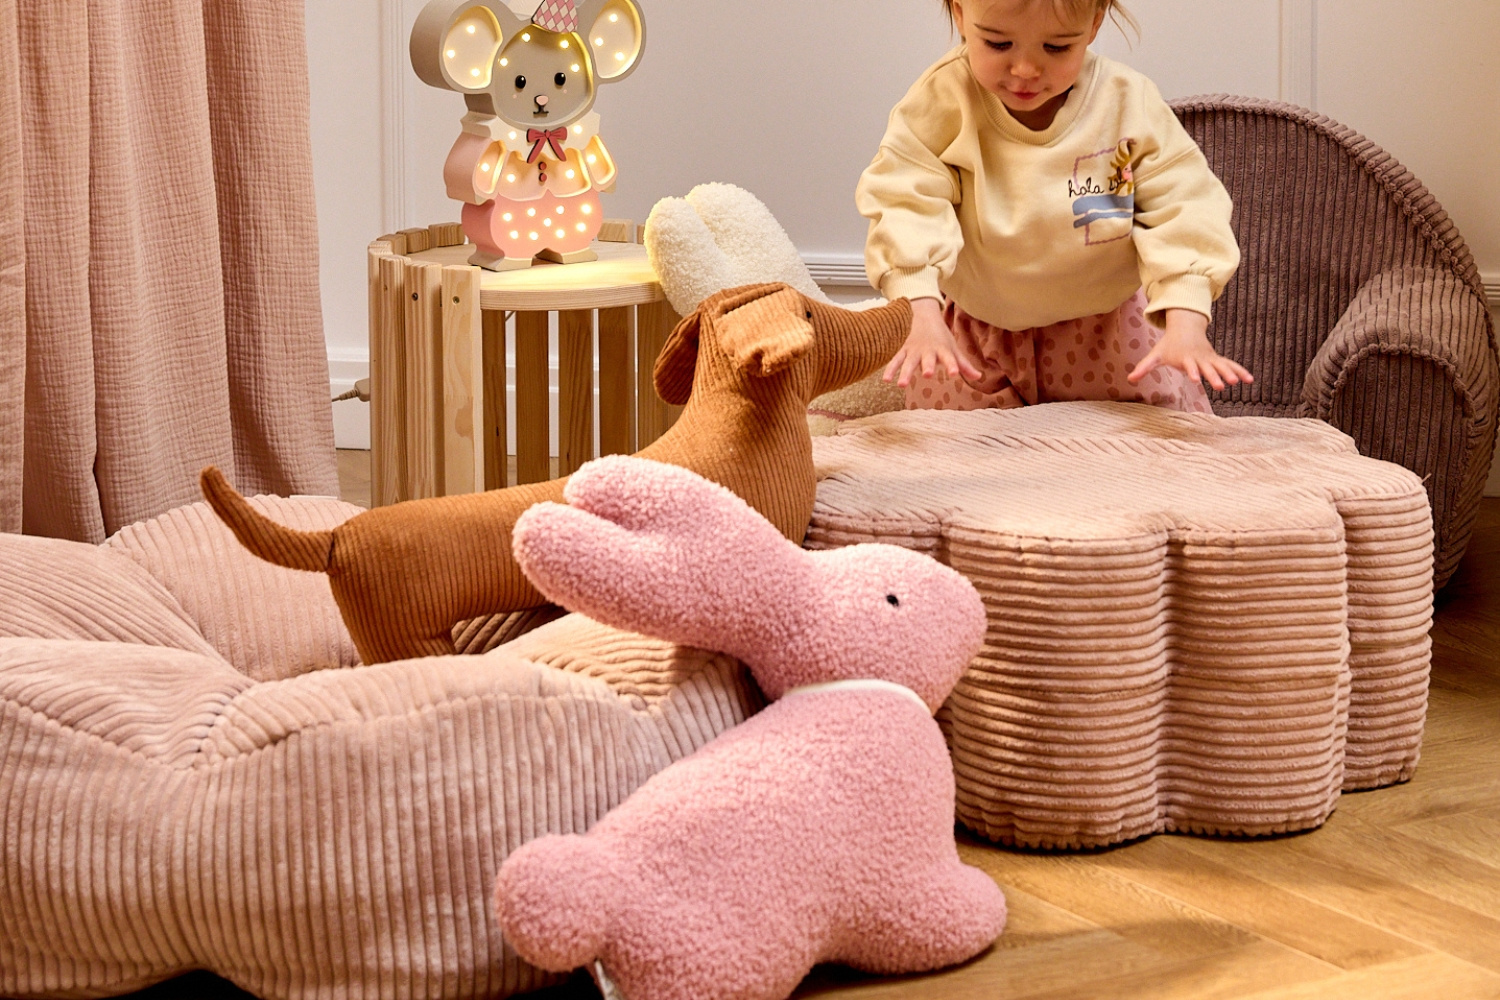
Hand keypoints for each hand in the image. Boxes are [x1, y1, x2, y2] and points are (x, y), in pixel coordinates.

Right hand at [882, 298, 983, 387]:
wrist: (922, 314)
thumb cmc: (940, 336)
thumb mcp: (953, 348)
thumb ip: (963, 364)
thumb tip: (979, 377)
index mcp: (942, 349)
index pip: (949, 358)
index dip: (952, 365)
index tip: (954, 373)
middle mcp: (927, 350)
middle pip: (927, 359)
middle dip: (927, 366)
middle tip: (928, 374)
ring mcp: (913, 350)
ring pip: (908, 362)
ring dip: (905, 372)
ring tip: (901, 385)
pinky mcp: (902, 350)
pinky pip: (895, 360)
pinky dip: (890, 369)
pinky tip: (886, 380)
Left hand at [1127, 309, 1253, 390]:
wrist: (1185, 329)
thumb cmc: (1169, 346)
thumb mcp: (1156, 355)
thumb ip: (1144, 367)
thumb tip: (1129, 379)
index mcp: (1186, 358)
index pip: (1189, 366)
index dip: (1192, 372)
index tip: (1195, 379)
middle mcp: (1200, 358)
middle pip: (1208, 368)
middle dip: (1214, 376)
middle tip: (1221, 386)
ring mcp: (1210, 358)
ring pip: (1222, 366)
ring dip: (1231, 373)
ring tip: (1240, 383)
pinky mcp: (1217, 359)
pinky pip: (1231, 365)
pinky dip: (1240, 371)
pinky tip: (1250, 380)